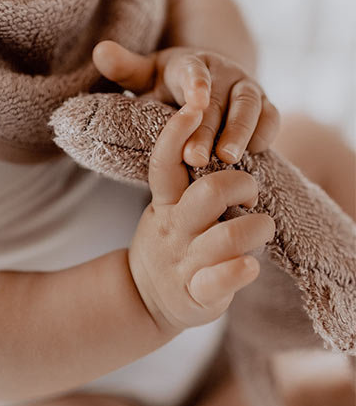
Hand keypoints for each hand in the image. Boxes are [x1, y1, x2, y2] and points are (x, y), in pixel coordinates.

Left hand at [92, 40, 279, 167]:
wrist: (207, 82)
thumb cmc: (167, 84)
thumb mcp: (145, 74)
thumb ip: (125, 67)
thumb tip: (99, 50)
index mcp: (191, 65)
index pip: (194, 72)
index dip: (197, 85)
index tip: (196, 103)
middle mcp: (222, 73)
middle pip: (218, 101)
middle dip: (208, 130)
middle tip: (195, 158)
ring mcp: (245, 88)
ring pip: (250, 106)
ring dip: (241, 133)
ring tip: (228, 160)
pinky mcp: (263, 105)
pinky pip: (271, 117)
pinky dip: (266, 133)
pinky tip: (255, 154)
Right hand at [128, 106, 274, 332]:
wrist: (145, 298)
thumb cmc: (170, 244)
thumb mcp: (165, 211)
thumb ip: (184, 185)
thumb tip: (215, 142)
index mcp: (164, 205)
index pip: (164, 165)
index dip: (176, 134)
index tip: (193, 107)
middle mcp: (172, 229)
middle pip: (210, 192)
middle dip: (243, 185)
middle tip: (250, 196)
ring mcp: (185, 261)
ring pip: (228, 236)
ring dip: (257, 227)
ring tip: (261, 228)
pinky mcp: (198, 292)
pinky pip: (222, 279)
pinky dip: (242, 270)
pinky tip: (250, 266)